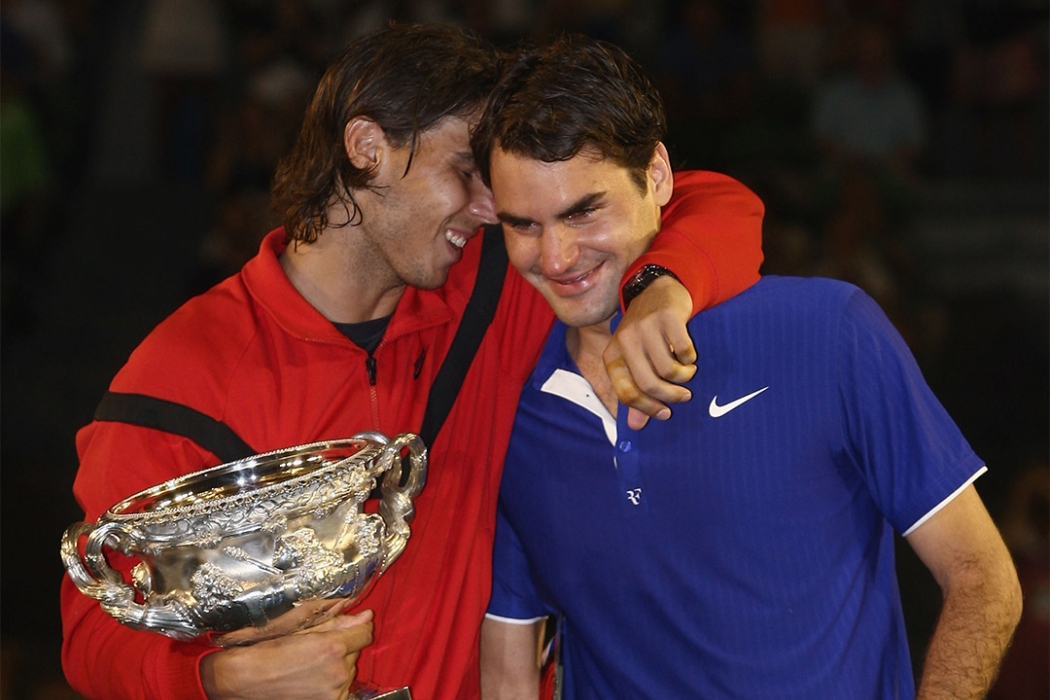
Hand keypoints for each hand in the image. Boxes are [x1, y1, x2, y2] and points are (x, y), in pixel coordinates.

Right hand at [201, 608, 373, 699]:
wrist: (244, 680)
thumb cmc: (267, 652)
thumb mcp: (302, 628)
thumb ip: (338, 622)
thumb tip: (365, 617)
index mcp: (333, 647)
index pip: (365, 632)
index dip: (357, 627)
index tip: (350, 628)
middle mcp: (338, 672)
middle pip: (355, 652)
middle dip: (342, 647)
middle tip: (316, 648)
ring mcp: (335, 692)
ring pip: (349, 670)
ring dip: (337, 666)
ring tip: (310, 666)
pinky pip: (343, 689)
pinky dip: (333, 684)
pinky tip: (314, 680)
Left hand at [604, 276, 695, 429]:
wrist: (656, 289)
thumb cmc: (645, 332)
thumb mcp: (634, 359)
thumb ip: (635, 391)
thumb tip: (636, 427)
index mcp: (613, 354)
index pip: (626, 393)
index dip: (647, 408)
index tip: (665, 413)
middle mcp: (625, 340)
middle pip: (648, 384)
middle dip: (670, 396)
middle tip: (684, 396)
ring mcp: (645, 327)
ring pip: (668, 370)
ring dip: (683, 377)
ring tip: (687, 371)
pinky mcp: (667, 317)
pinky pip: (684, 351)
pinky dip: (690, 358)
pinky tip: (689, 355)